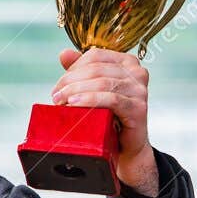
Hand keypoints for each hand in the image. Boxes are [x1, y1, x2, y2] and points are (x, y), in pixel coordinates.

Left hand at [51, 47, 158, 196]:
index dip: (73, 69)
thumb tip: (64, 53)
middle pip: (96, 69)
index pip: (95, 56)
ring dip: (76, 91)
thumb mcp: (92, 89)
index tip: (59, 86)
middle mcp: (137, 72)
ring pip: (102, 83)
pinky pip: (111, 99)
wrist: (123, 144)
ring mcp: (140, 89)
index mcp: (126, 62)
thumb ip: (80, 70)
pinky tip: (75, 104)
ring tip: (61, 102)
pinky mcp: (139, 108)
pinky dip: (90, 100)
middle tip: (56, 96)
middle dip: (71, 81)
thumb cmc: (107, 114)